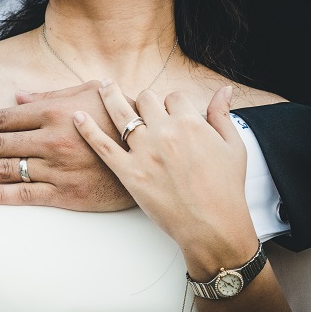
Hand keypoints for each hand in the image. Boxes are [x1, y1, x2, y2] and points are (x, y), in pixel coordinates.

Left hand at [0, 81, 135, 211]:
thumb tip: (15, 97)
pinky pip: (24, 195)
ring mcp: (56, 168)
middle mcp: (50, 139)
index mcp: (54, 112)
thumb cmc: (118, 117)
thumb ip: (49, 94)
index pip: (3, 118)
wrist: (152, 153)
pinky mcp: (65, 194)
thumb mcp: (89, 92)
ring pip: (4, 170)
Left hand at [73, 81, 257, 274]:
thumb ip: (222, 115)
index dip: (171, 103)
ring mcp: (143, 152)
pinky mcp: (128, 172)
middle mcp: (164, 132)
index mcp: (190, 123)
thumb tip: (225, 90)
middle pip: (146, 100)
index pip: (173, 97)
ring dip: (110, 96)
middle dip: (145, 101)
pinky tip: (77, 116)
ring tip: (103, 86)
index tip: (169, 111)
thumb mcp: (233, 146)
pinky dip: (87, 129)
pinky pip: (102, 146)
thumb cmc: (225, 189)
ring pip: (121, 113)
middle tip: (140, 105)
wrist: (211, 224)